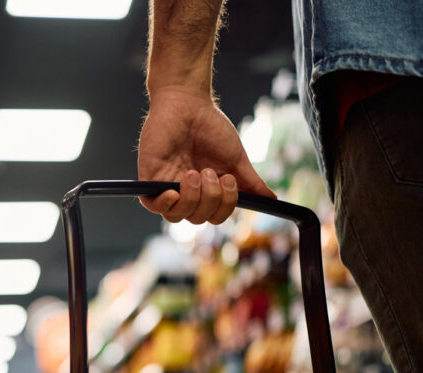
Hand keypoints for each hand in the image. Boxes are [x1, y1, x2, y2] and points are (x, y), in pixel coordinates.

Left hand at [138, 87, 274, 224]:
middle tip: (210, 172)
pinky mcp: (149, 178)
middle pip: (197, 218)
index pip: (214, 216)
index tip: (230, 181)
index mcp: (207, 191)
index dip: (224, 207)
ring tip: (195, 173)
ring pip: (176, 216)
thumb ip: (250, 182)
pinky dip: (164, 204)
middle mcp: (187, 193)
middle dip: (210, 199)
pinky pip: (151, 205)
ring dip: (191, 199)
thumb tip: (272, 200)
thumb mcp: (235, 158)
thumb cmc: (211, 128)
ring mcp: (167, 186)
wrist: (187, 103)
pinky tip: (173, 191)